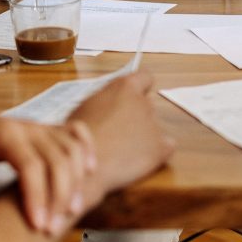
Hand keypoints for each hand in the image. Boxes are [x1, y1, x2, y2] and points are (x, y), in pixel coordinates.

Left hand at [0, 99, 96, 233]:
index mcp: (1, 135)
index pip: (29, 165)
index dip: (37, 197)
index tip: (37, 226)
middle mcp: (25, 126)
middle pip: (57, 158)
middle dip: (60, 196)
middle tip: (52, 229)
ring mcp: (38, 125)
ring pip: (71, 148)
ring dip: (77, 180)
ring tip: (72, 211)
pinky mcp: (45, 128)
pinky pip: (75, 133)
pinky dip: (87, 149)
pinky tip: (90, 172)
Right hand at [69, 71, 173, 201]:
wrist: (83, 164)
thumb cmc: (76, 137)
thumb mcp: (84, 107)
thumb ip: (103, 102)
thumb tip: (108, 107)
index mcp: (124, 88)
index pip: (145, 77)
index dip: (142, 86)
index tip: (138, 95)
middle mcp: (143, 102)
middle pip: (146, 106)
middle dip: (136, 117)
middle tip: (118, 132)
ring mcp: (154, 124)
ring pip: (153, 127)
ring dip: (142, 136)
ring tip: (121, 150)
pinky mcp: (160, 147)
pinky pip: (165, 147)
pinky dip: (155, 152)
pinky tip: (137, 160)